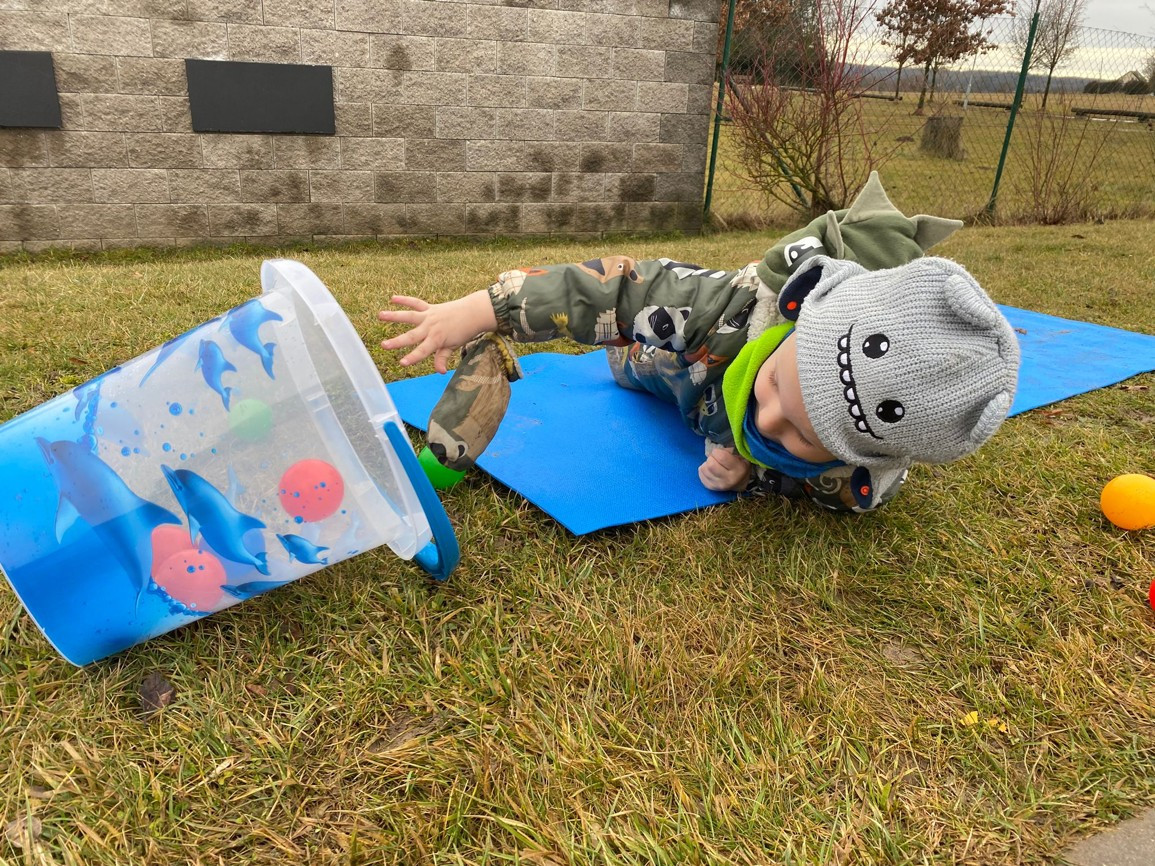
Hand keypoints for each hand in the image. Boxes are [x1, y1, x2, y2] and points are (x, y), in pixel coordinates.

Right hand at [378, 290, 497, 373]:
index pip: (422, 351)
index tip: (402, 363)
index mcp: (437, 339)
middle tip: (383, 345)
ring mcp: (429, 316)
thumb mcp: (454, 346)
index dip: (412, 357)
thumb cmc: (464, 331)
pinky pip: (416, 303)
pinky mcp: (430, 308)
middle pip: (412, 336)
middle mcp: (431, 327)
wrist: (473, 313)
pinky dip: (405, 300)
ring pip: (409, 316)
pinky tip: (392, 298)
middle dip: (397, 341)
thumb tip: (439, 371)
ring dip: (394, 316)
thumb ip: (443, 357)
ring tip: (380, 315)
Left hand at [698, 447, 751, 491]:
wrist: (740, 482)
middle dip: (711, 458)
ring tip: (713, 464)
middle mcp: (729, 480)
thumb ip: (730, 450)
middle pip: (710, 464)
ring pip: (704, 469)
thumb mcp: (740, 455)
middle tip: (715, 458)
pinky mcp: (712, 488)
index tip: (719, 452)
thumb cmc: (739, 464)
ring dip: (706, 463)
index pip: (721, 457)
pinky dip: (703, 470)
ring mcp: (719, 486)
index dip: (717, 452)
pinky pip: (701, 475)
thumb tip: (716, 450)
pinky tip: (710, 470)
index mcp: (738, 469)